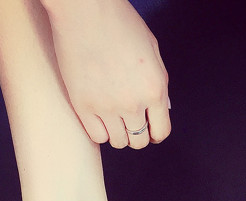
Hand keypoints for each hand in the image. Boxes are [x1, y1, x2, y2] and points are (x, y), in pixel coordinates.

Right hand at [45, 0, 170, 148]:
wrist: (85, 10)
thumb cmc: (118, 21)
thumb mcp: (152, 49)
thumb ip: (159, 80)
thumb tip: (162, 107)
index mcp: (154, 88)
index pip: (161, 130)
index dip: (156, 134)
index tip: (151, 132)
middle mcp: (133, 102)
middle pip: (139, 140)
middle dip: (137, 134)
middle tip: (130, 124)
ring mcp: (107, 107)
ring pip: (118, 142)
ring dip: (118, 134)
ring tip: (113, 118)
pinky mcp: (83, 106)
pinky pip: (97, 137)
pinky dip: (100, 132)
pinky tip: (99, 118)